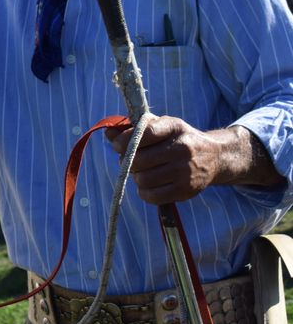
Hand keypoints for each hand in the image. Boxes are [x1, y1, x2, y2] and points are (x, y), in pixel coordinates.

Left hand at [105, 115, 227, 204]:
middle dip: (127, 161)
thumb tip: (108, 133)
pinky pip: (152, 196)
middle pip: (138, 160)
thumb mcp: (162, 127)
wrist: (215, 157)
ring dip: (136, 177)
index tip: (118, 145)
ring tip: (142, 172)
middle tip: (130, 161)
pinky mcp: (186, 190)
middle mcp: (182, 148)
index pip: (145, 132)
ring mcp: (186, 171)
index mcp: (175, 127)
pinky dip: (144, 192)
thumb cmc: (178, 140)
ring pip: (142, 179)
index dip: (125, 140)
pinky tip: (149, 184)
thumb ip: (134, 129)